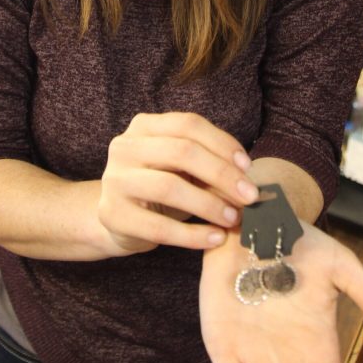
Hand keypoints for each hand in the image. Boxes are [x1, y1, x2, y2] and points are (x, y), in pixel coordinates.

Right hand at [98, 112, 258, 254]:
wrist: (119, 218)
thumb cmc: (160, 187)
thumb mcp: (181, 169)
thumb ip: (209, 167)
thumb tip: (248, 180)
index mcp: (144, 126)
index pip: (188, 124)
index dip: (222, 143)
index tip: (248, 167)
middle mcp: (124, 147)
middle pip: (182, 152)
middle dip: (222, 174)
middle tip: (250, 196)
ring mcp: (115, 180)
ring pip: (170, 187)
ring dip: (209, 204)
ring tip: (233, 218)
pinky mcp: (113, 214)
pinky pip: (159, 227)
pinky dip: (193, 235)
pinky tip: (216, 238)